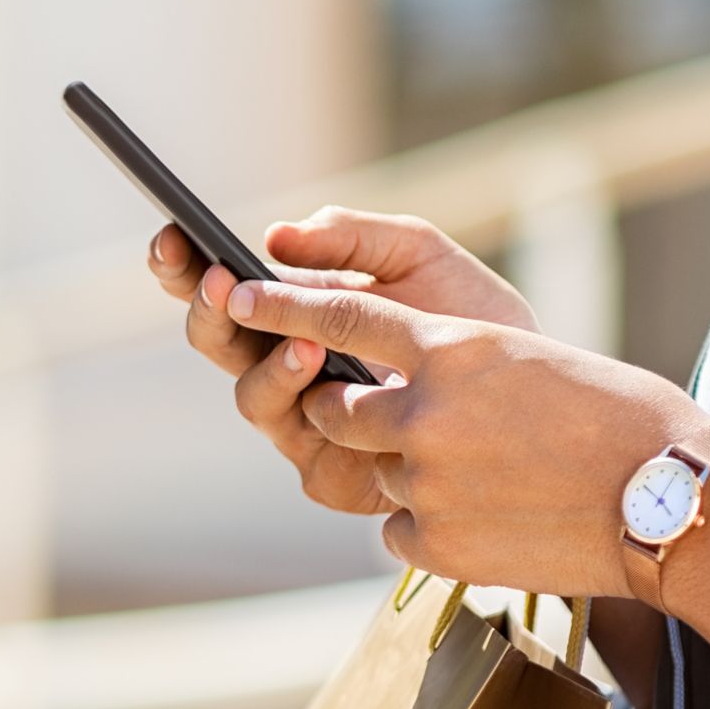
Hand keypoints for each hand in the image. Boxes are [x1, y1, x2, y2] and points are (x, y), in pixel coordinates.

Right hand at [147, 209, 536, 513]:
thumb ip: (352, 235)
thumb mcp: (418, 254)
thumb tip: (276, 236)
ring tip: (306, 340)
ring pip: (252, 401)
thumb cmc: (471, 318)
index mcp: (292, 310)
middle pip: (217, 344)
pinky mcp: (340, 473)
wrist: (537, 389)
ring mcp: (307, 423)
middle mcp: (286, 368)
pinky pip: (308, 454)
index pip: (220, 289)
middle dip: (208, 313)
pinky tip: (341, 389)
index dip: (184, 267)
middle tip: (222, 283)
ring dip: (270, 368)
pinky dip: (318, 419)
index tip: (172, 236)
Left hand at [225, 276, 703, 599]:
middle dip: (341, 414)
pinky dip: (428, 525)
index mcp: (452, 347)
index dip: (280, 306)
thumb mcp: (526, 360)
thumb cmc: (616, 418)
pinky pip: (396, 531)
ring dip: (408, 473)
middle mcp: (425, 410)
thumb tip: (395, 375)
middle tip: (382, 419)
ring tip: (482, 475)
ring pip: (373, 472)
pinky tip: (489, 518)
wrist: (670, 498)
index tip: (238, 294)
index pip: (340, 315)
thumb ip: (452, 363)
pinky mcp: (435, 543)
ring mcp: (427, 480)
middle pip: (331, 410)